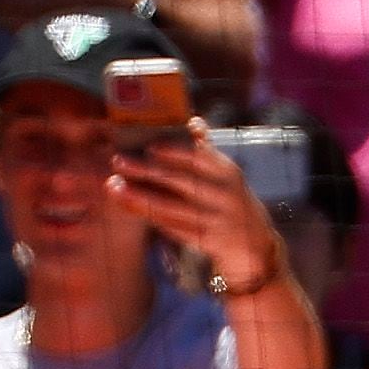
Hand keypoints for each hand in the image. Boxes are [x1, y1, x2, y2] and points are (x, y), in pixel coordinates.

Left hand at [111, 122, 284, 292]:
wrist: (254, 247)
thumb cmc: (231, 204)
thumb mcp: (228, 177)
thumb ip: (208, 152)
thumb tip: (193, 121)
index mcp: (228, 173)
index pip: (199, 157)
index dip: (174, 152)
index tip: (148, 146)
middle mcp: (224, 195)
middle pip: (179, 180)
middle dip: (146, 170)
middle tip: (117, 161)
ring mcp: (215, 219)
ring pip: (170, 206)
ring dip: (139, 196)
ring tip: (113, 186)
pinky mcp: (205, 241)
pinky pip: (171, 227)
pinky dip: (150, 217)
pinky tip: (129, 208)